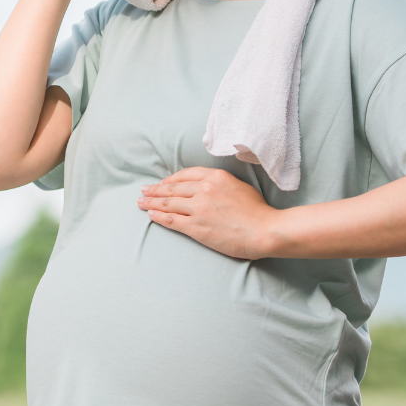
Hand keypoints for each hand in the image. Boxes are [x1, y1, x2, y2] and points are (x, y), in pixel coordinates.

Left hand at [138, 167, 277, 260]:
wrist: (265, 231)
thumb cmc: (257, 211)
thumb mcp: (238, 186)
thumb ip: (218, 183)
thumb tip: (204, 185)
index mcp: (215, 177)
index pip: (184, 175)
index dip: (170, 179)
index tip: (161, 183)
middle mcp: (203, 190)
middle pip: (172, 188)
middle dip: (155, 190)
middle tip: (144, 191)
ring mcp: (198, 209)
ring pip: (168, 203)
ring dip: (151, 203)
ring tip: (141, 202)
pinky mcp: (196, 227)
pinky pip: (172, 220)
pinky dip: (159, 217)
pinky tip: (151, 215)